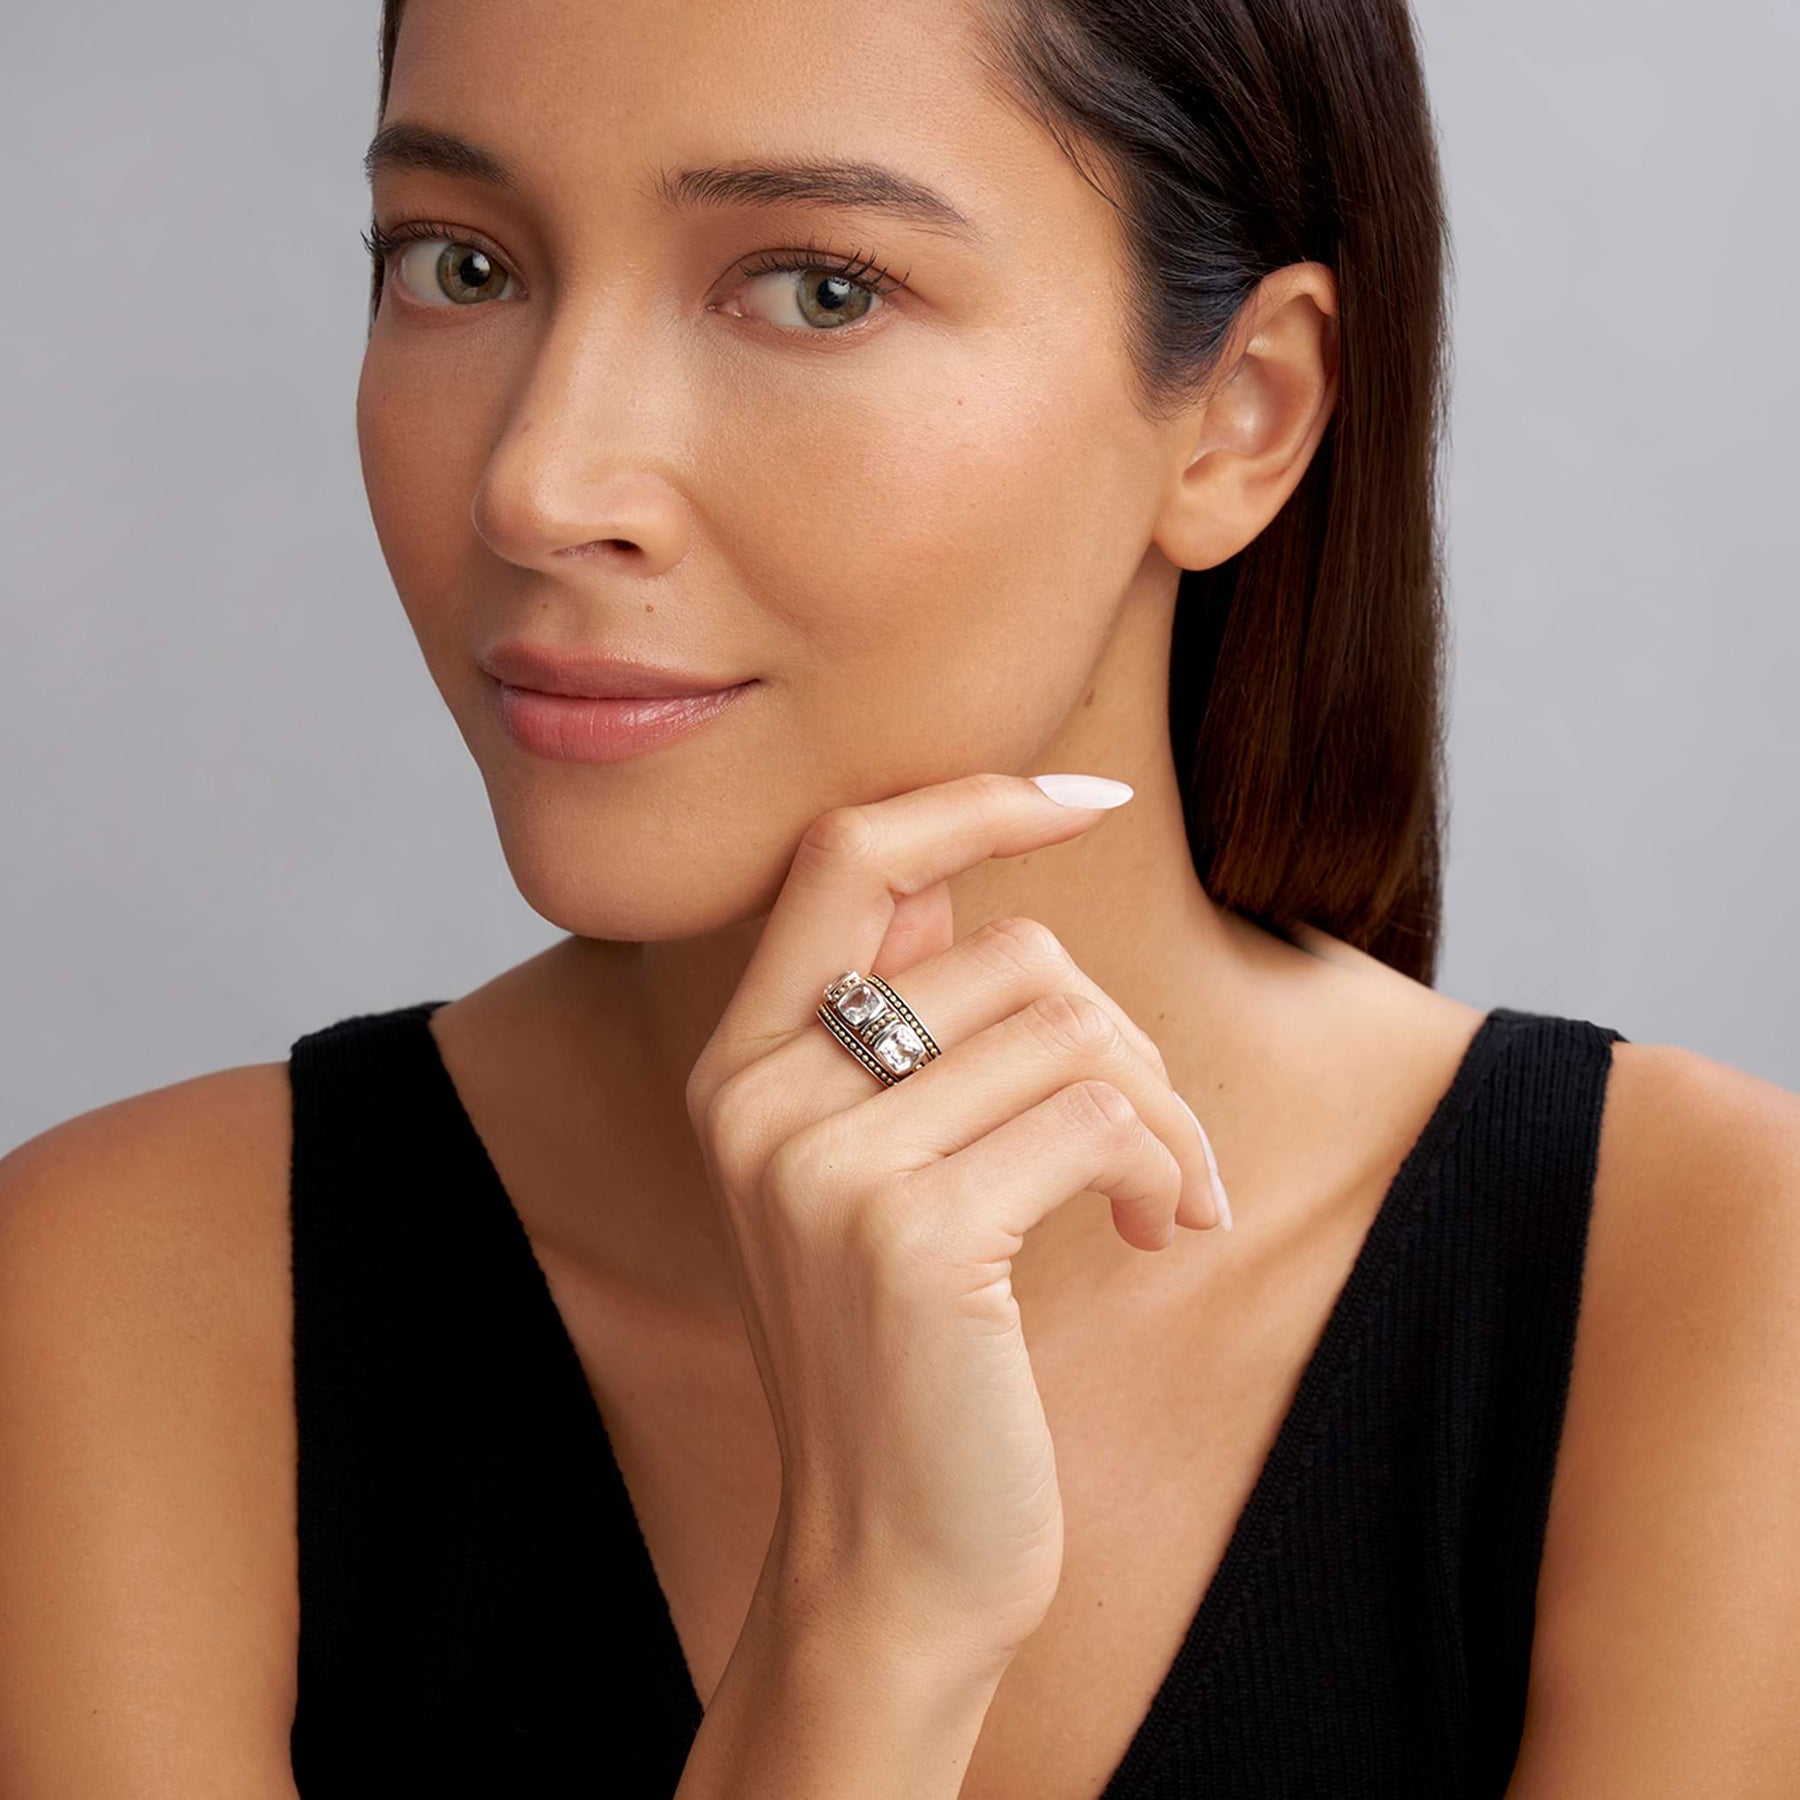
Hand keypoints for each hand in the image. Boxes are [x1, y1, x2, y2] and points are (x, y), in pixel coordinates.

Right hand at [683, 771, 1227, 1678]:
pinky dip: (1165, 1161)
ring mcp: (823, 1165)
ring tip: (1163, 1191)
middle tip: (1155, 1141)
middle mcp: (759, 1097)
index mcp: (741, 1064)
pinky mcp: (912, 1237)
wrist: (891, 1556)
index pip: (848, 854)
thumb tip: (959, 873)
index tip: (1095, 793)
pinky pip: (1097, 1115)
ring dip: (1160, 1109)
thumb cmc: (908, 1354)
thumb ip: (896, 1023)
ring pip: (1070, 1026)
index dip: (976, 801)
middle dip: (1123, 1037)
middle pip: (1009, 953)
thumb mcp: (866, 1177)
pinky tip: (1158, 1229)